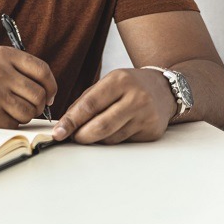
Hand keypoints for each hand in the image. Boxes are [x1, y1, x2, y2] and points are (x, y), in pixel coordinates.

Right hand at [0, 46, 57, 128]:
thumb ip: (18, 69)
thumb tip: (49, 87)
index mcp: (2, 55)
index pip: (42, 70)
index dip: (51, 85)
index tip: (50, 94)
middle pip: (39, 94)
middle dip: (38, 105)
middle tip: (28, 106)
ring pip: (30, 111)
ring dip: (23, 116)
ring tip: (8, 110)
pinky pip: (15, 124)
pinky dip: (9, 124)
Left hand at [51, 68, 175, 143]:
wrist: (164, 89)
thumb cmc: (129, 86)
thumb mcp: (107, 83)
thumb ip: (86, 100)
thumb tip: (65, 123)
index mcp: (120, 81)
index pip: (90, 105)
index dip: (71, 121)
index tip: (58, 131)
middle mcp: (136, 97)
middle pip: (101, 125)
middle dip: (81, 135)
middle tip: (71, 138)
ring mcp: (146, 116)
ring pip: (111, 137)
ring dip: (95, 139)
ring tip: (89, 132)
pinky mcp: (152, 131)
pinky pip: (123, 142)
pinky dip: (111, 140)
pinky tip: (110, 131)